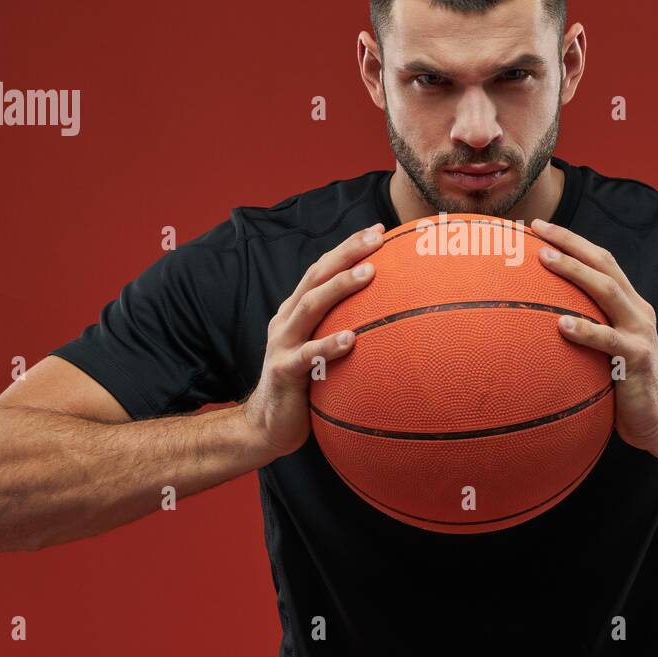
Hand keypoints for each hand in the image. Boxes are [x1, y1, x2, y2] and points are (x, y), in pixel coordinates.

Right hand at [242, 222, 383, 457]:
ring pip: (310, 306)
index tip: (378, 230)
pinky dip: (329, 346)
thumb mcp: (322, 351)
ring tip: (369, 274)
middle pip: (316, 277)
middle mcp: (287, 320)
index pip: (322, 270)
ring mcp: (283, 344)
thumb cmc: (305, 386)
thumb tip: (390, 318)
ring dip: (340, 288)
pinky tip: (352, 339)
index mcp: (296, 311)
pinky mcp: (283, 372)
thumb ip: (344, 330)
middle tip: (376, 238)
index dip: (347, 248)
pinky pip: (308, 356)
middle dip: (346, 254)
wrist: (266, 426)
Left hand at [530, 217, 657, 453]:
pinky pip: (608, 340)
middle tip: (538, 230)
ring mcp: (639, 333)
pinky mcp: (636, 359)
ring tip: (545, 259)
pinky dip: (585, 329)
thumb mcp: (606, 348)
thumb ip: (587, 327)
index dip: (573, 241)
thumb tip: (540, 317)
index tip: (540, 227)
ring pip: (607, 291)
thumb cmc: (623, 385)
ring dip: (574, 272)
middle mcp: (636, 311)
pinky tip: (561, 324)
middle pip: (604, 264)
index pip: (601, 261)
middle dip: (571, 242)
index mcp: (629, 305)